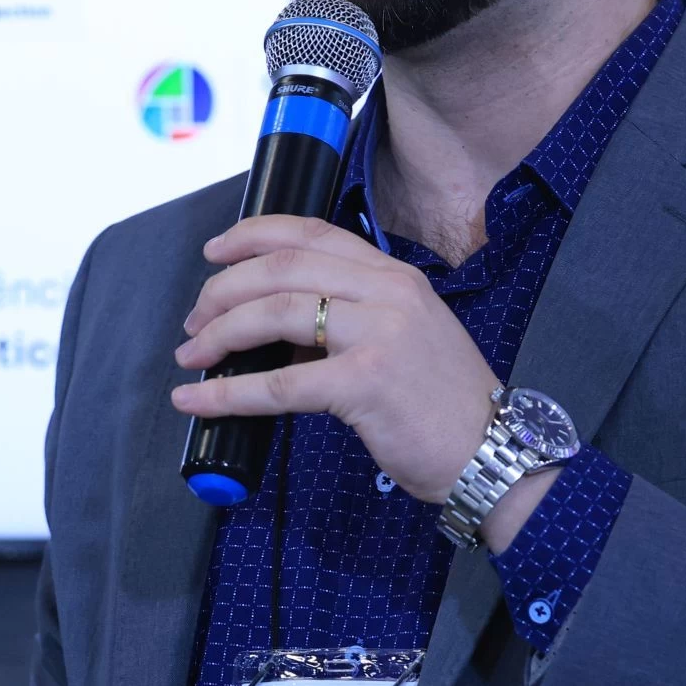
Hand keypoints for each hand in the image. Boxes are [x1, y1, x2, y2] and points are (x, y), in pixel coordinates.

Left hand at [171, 215, 499, 500]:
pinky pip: (279, 383)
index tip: (216, 251)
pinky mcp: (366, 382)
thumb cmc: (445, 405)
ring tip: (193, 355)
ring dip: (220, 332)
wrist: (492, 452)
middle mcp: (388, 293)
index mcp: (395, 277)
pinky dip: (228, 393)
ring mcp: (379, 334)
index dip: (253, 235)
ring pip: (275, 312)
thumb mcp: (406, 337)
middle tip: (196, 320)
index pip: (312, 233)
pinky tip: (199, 401)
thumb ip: (353, 319)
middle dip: (223, 289)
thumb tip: (277, 331)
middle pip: (282, 267)